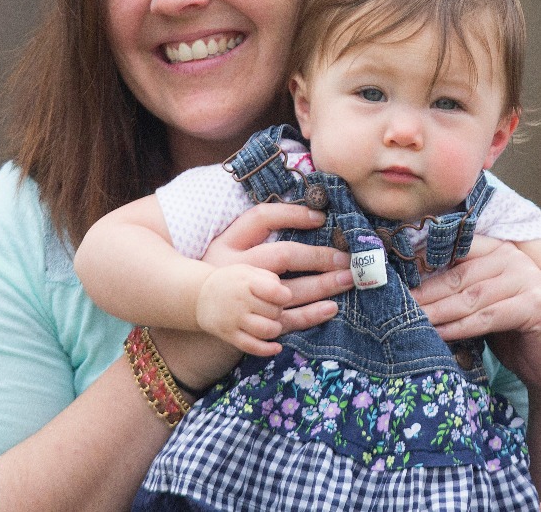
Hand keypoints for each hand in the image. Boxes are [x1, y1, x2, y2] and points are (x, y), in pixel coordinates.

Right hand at [196, 264, 292, 356]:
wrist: (200, 295)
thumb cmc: (231, 282)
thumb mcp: (247, 271)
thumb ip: (269, 278)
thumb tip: (286, 295)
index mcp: (246, 282)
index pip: (275, 292)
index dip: (284, 296)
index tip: (282, 296)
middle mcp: (240, 301)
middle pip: (273, 312)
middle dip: (278, 312)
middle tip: (270, 308)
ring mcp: (234, 319)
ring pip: (266, 330)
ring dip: (275, 329)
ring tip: (271, 323)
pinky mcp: (229, 335)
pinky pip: (252, 347)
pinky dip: (268, 350)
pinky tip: (277, 347)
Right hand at [202, 201, 352, 333]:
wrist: (194, 308)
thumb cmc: (223, 271)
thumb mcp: (229, 246)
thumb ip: (258, 234)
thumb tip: (308, 218)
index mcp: (228, 244)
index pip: (261, 218)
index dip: (292, 214)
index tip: (321, 218)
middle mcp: (233, 268)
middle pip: (281, 256)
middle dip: (317, 257)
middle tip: (345, 258)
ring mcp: (238, 298)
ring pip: (287, 292)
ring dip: (320, 288)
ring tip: (346, 281)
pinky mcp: (247, 325)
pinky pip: (283, 323)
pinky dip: (307, 317)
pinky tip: (329, 309)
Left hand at [411, 235, 540, 387]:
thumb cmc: (508, 325)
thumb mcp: (481, 297)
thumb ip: (457, 285)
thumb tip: (410, 284)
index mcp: (496, 249)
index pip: (454, 249)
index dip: (424, 261)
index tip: (398, 274)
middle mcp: (511, 259)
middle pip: (458, 275)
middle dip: (425, 291)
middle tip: (399, 302)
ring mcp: (524, 280)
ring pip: (470, 297)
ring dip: (438, 310)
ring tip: (413, 318)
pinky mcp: (532, 307)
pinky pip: (486, 317)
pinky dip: (459, 327)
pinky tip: (439, 333)